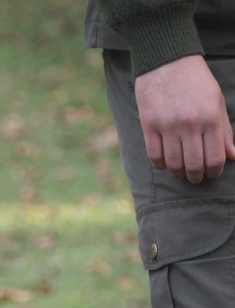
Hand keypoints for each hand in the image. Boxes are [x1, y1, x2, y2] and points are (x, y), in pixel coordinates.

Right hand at [135, 55, 234, 183]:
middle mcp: (190, 124)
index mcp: (210, 118)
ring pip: (173, 163)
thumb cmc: (195, 81)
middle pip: (193, 164)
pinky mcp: (149, 125)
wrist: (167, 61)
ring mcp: (168, 125)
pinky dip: (159, 164)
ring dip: (177, 172)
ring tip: (179, 172)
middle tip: (195, 177)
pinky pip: (154, 155)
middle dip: (196, 176)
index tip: (211, 173)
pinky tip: (164, 163)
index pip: (215, 158)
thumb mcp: (217, 102)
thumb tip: (232, 156)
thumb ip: (224, 130)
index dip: (214, 171)